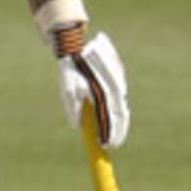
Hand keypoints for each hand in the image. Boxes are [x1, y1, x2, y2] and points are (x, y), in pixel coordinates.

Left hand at [58, 32, 128, 147]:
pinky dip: (119, 109)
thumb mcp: (67, 90)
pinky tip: (116, 118)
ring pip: (122, 106)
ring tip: (116, 137)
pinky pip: (121, 96)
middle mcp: (114, 86)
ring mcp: (119, 80)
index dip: (110, 133)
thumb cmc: (70, 70)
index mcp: (101, 90)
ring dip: (120, 122)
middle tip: (114, 145)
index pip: (110, 118)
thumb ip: (72, 108)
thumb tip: (77, 126)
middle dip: (118, 131)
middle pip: (120, 114)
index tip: (107, 146)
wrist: (76, 44)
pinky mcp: (120, 74)